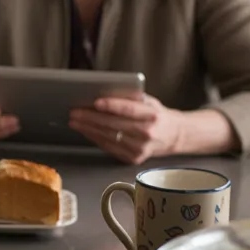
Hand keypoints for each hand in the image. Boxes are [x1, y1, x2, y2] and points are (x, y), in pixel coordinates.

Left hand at [68, 93, 182, 164]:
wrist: (174, 136)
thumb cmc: (156, 115)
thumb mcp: (149, 101)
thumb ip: (130, 97)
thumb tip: (104, 91)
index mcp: (153, 116)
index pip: (129, 110)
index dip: (112, 106)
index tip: (95, 102)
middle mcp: (148, 134)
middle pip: (114, 125)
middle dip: (91, 118)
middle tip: (74, 112)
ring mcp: (141, 148)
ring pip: (109, 137)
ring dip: (88, 129)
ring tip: (75, 121)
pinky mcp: (134, 158)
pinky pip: (110, 148)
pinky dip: (95, 138)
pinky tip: (86, 131)